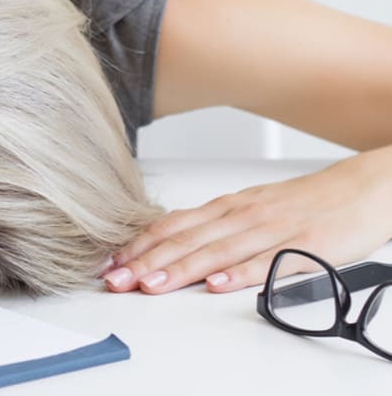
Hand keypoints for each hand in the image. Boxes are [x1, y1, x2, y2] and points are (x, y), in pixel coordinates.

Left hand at [102, 146, 391, 294]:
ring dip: (181, 269)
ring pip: (217, 251)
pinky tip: (217, 285)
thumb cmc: (302, 202)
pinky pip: (267, 262)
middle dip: (146, 261)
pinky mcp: (303, 245)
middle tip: (117, 280)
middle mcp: (241, 215)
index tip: (110, 264)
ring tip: (151, 285)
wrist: (362, 187)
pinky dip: (240, 274)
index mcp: (226, 207)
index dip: (139, 245)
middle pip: (186, 240)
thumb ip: (212, 226)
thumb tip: (170, 244)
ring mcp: (271, 230)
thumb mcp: (249, 207)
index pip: (172, 226)